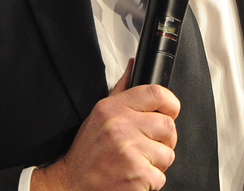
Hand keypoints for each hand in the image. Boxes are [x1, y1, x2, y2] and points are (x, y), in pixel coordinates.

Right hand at [32, 60, 179, 190]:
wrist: (72, 184)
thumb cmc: (87, 152)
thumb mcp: (99, 114)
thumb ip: (120, 90)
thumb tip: (133, 66)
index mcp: (113, 109)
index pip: (155, 93)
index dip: (170, 102)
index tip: (171, 110)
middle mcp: (121, 127)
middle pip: (168, 125)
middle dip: (165, 139)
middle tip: (150, 145)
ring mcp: (130, 152)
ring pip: (167, 154)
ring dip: (157, 162)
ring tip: (138, 162)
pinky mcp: (136, 175)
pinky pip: (160, 177)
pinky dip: (151, 181)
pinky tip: (134, 176)